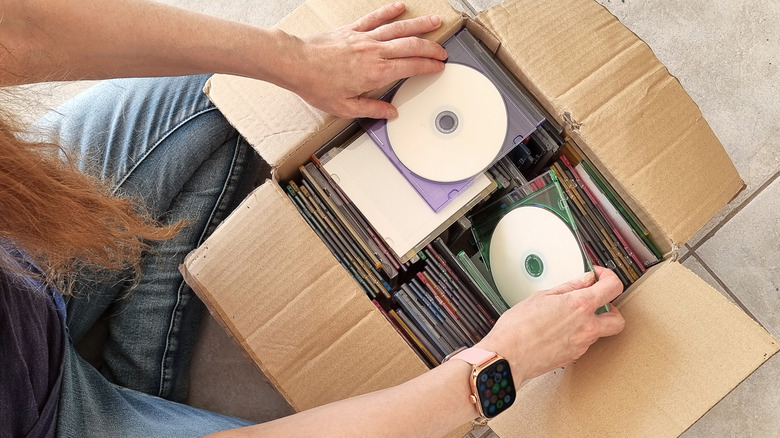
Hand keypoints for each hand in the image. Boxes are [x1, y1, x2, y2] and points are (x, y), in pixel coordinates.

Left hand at [285, 2, 446, 117]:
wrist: (296, 63)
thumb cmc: (317, 85)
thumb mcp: (346, 107)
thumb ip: (372, 109)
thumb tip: (390, 113)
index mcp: (376, 73)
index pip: (411, 67)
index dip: (429, 66)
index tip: (439, 67)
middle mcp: (374, 52)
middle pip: (411, 46)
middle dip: (431, 47)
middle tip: (443, 50)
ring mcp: (364, 38)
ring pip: (398, 28)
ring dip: (419, 25)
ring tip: (435, 22)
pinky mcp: (352, 30)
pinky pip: (374, 18)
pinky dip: (389, 11)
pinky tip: (399, 7)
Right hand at [476, 266, 625, 383]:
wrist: (508, 356)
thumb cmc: (518, 328)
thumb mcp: (541, 296)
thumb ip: (569, 287)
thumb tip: (584, 280)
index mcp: (580, 305)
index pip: (613, 287)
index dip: (609, 277)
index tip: (599, 276)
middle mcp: (586, 327)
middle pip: (618, 319)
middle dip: (612, 309)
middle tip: (598, 302)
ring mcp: (581, 345)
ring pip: (600, 332)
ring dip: (592, 322)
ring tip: (571, 315)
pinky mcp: (573, 357)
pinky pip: (584, 343)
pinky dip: (577, 334)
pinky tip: (559, 329)